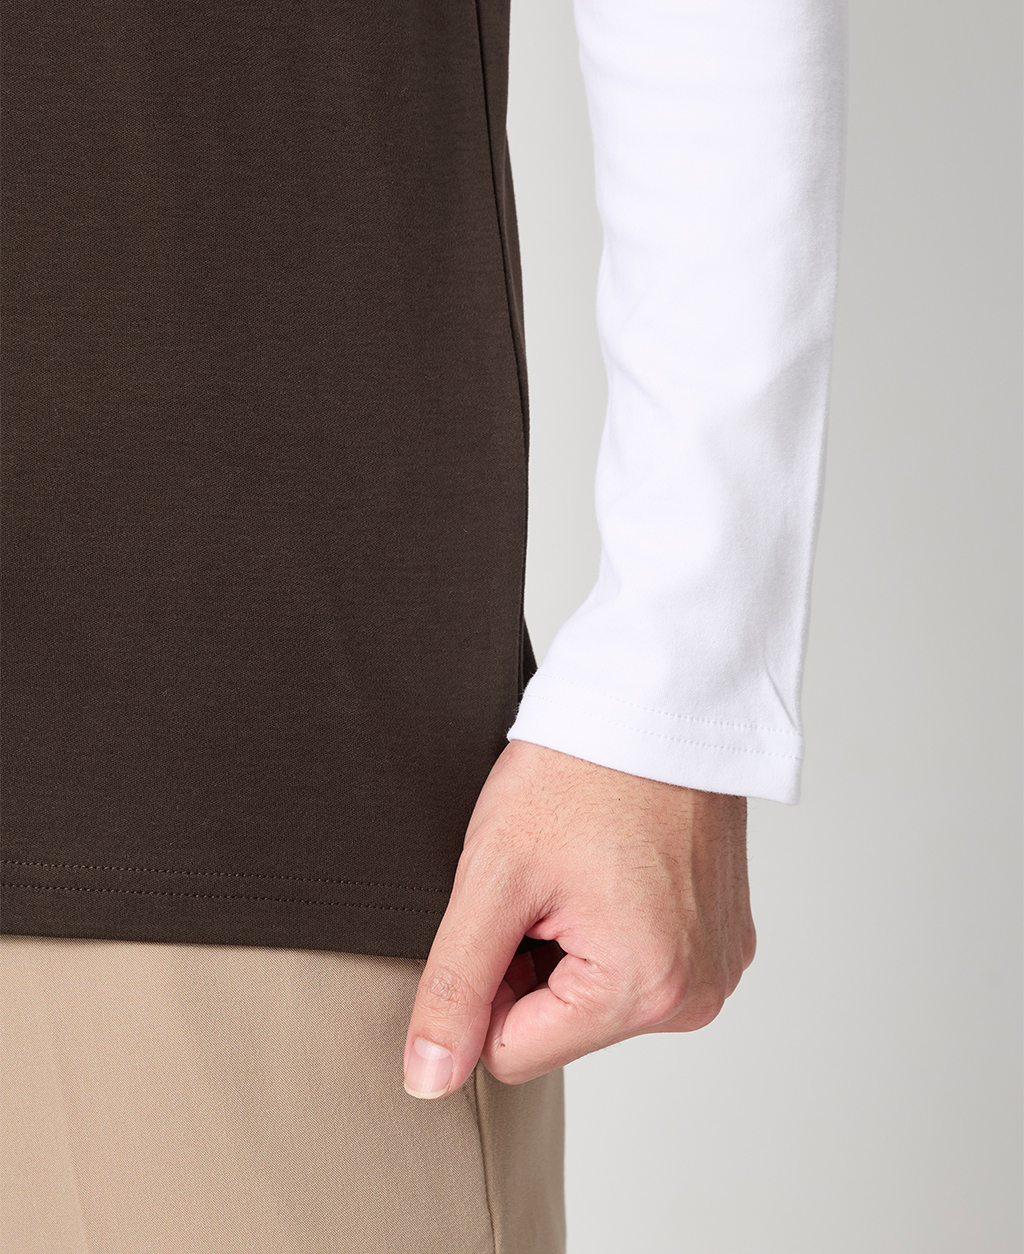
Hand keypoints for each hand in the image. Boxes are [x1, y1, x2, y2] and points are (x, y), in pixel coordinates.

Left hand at [402, 739, 754, 1097]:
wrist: (655, 701)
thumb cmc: (577, 772)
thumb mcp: (494, 877)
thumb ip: (454, 987)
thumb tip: (428, 1080)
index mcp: (643, 988)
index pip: (510, 1053)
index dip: (487, 981)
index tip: (511, 906)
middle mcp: (696, 994)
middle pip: (559, 1029)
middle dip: (534, 962)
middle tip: (549, 880)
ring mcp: (718, 966)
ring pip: (595, 1000)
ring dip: (571, 946)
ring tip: (584, 869)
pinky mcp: (725, 940)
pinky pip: (641, 968)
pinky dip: (613, 929)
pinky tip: (616, 869)